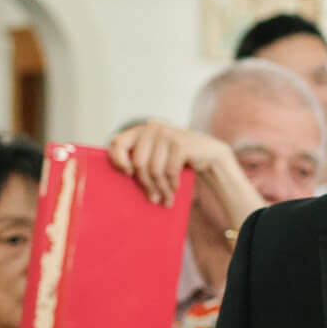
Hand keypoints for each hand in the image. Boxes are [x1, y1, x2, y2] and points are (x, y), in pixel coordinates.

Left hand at [108, 120, 230, 208]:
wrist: (209, 154)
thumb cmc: (177, 159)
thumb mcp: (156, 155)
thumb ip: (138, 156)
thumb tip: (117, 173)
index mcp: (141, 130)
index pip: (117, 142)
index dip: (118, 160)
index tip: (126, 174)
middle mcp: (152, 128)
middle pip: (138, 162)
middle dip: (146, 184)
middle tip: (152, 198)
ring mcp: (167, 134)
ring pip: (154, 169)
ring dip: (161, 188)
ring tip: (166, 199)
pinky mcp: (181, 144)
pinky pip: (169, 170)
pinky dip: (172, 184)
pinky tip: (175, 189)